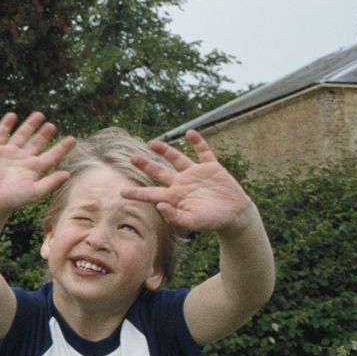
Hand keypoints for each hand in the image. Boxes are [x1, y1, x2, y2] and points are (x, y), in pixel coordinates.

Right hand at [0, 112, 74, 215]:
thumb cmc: (13, 200)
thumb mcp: (35, 192)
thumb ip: (51, 183)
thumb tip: (68, 174)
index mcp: (34, 168)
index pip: (51, 155)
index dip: (62, 147)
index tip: (72, 139)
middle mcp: (23, 159)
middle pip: (37, 142)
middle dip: (45, 134)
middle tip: (52, 126)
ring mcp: (9, 153)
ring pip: (22, 135)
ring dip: (29, 125)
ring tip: (39, 115)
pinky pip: (1, 134)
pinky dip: (6, 125)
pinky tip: (12, 115)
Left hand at [122, 130, 255, 233]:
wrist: (235, 214)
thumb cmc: (212, 221)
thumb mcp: (193, 222)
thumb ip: (175, 217)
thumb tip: (159, 206)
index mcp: (174, 197)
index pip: (151, 194)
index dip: (137, 193)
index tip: (121, 192)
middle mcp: (181, 183)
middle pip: (159, 172)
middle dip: (146, 165)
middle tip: (132, 158)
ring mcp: (195, 174)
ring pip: (177, 159)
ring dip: (166, 150)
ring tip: (152, 142)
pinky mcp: (211, 168)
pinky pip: (203, 152)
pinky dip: (198, 142)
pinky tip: (190, 133)